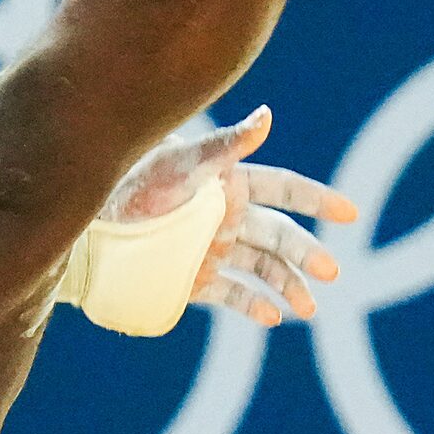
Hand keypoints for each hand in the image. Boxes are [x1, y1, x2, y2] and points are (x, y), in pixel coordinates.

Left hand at [103, 107, 358, 325]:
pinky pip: (229, 294)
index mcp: (228, 183)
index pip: (283, 189)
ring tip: (307, 308)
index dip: (315, 200)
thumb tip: (267, 116)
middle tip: (332, 274)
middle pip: (278, 236)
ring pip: (260, 268)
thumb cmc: (129, 181)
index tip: (349, 214)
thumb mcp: (178, 162)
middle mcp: (224, 216)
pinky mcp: (191, 279)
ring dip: (286, 286)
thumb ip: (224, 146)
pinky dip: (252, 305)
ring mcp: (209, 249)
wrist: (83, 224)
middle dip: (307, 254)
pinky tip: (271, 317)